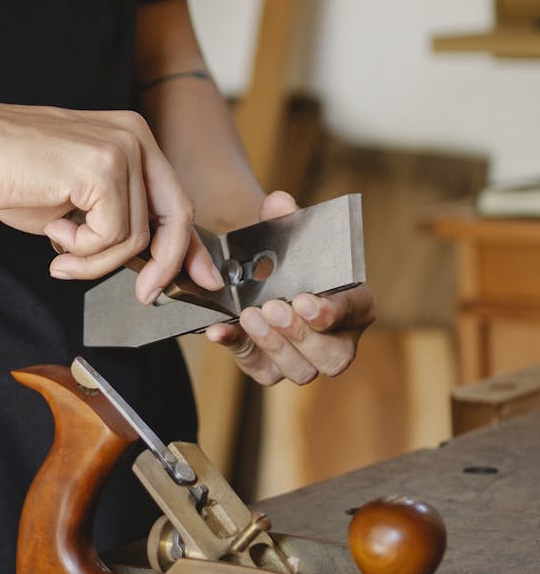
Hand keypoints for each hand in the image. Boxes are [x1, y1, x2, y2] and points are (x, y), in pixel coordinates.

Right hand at [0, 97, 222, 302]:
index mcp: (133, 140)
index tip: (199, 280)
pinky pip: (111, 237)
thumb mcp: (77, 202)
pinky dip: (82, 250)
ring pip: (135, 237)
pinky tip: (54, 231)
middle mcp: (136, 139)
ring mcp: (122, 150)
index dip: (190, 247)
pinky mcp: (103, 168)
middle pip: (175, 218)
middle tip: (148, 296)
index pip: (175, 201)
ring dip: (96, 260)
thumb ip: (115, 222)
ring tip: (61, 252)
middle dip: (164, 266)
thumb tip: (148, 265)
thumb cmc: (11, 173)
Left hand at [205, 191, 375, 385]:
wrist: (258, 278)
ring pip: (301, 370)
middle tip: (274, 308)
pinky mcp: (270, 369)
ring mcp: (304, 360)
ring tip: (250, 316)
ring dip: (274, 344)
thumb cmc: (287, 260)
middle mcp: (336, 340)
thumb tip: (279, 203)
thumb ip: (285, 220)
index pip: (355, 312)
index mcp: (354, 306)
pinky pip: (257, 366)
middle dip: (302, 334)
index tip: (306, 301)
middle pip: (333, 356)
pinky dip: (236, 347)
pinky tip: (219, 330)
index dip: (333, 311)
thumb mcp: (287, 236)